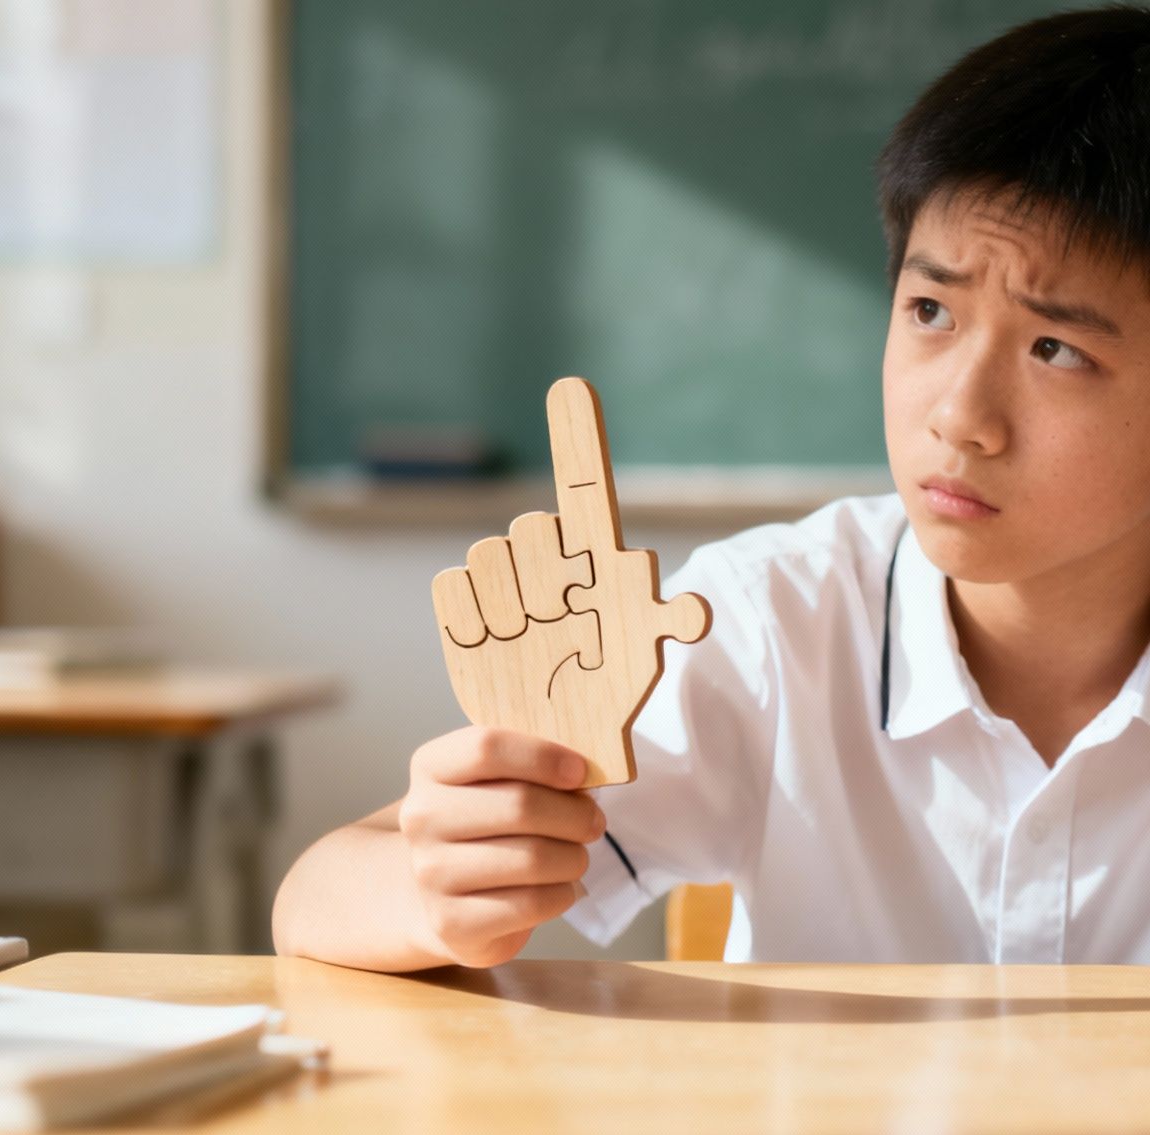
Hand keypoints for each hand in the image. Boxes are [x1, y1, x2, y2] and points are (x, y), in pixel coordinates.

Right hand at [399, 725, 608, 967]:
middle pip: (520, 805)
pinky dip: (562, 895)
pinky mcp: (450, 921)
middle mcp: (421, 818)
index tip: (579, 771)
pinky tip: (558, 889)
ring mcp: (430, 873)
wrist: (446, 896)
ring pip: (532, 858)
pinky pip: (531, 903)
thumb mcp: (502, 783)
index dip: (543, 757)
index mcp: (431, 768)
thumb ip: (536, 767)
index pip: (486, 748)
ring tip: (575, 857)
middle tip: (593, 821)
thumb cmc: (489, 827)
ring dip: (573, 858)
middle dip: (575, 815)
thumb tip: (587, 771)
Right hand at [430, 378, 707, 786]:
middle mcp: (544, 553)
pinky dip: (472, 616)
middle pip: (530, 529)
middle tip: (569, 618)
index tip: (571, 385)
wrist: (557, 733)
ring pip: (489, 556)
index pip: (585, 485)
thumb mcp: (642, 652)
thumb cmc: (609, 681)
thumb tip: (696, 607)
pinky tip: (500, 646)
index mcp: (592, 550)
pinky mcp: (460, 610)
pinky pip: (453, 589)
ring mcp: (499, 578)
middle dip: (548, 574)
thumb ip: (666, 622)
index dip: (578, 437)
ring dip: (515, 604)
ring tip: (541, 645)